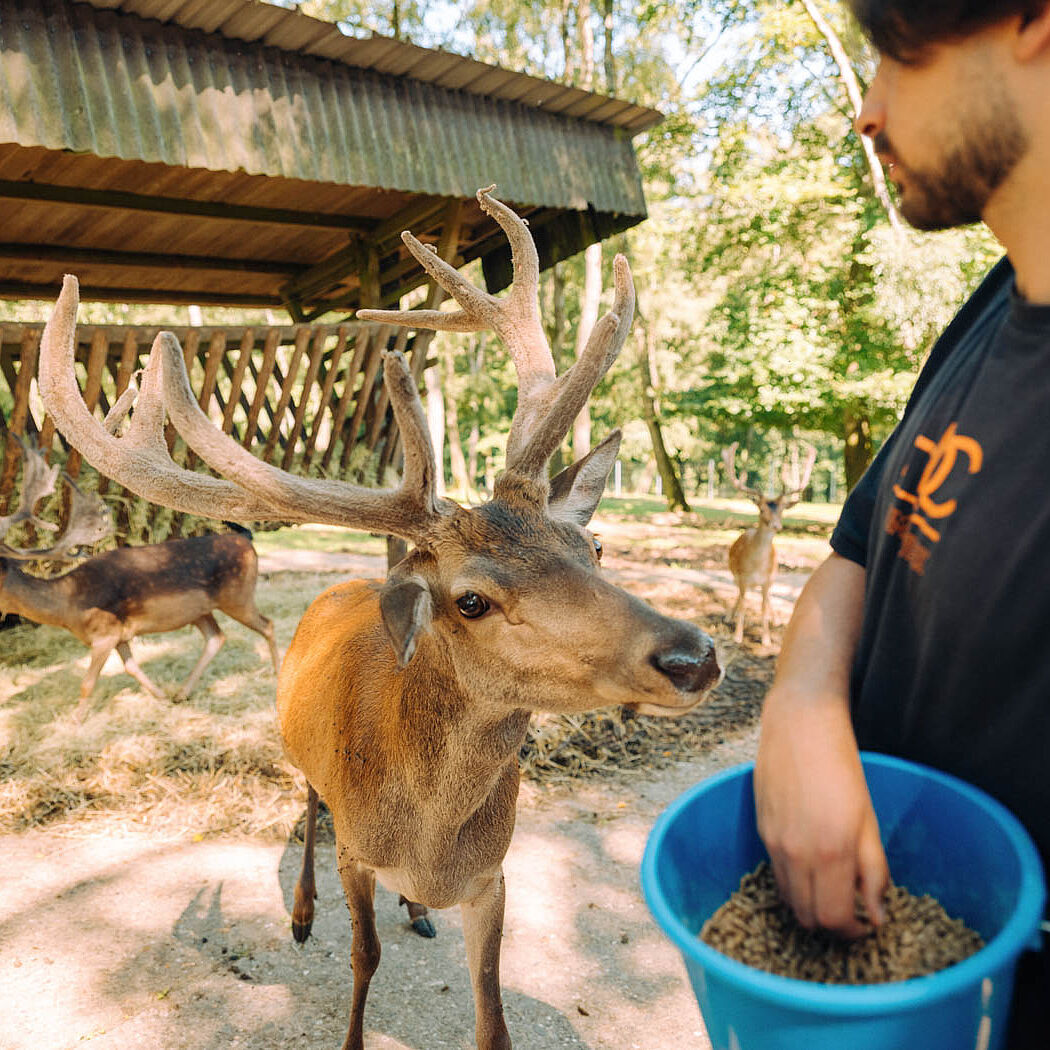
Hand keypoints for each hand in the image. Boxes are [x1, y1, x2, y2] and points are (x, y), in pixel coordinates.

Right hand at [754, 692, 889, 937]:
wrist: (799, 723)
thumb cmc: (841, 764)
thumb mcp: (868, 818)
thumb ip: (873, 870)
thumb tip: (876, 914)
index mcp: (831, 850)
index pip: (832, 918)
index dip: (850, 932)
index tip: (865, 924)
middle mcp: (796, 852)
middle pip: (807, 917)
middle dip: (831, 926)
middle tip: (851, 913)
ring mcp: (774, 842)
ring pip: (788, 899)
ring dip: (810, 906)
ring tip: (831, 891)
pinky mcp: (761, 830)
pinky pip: (776, 874)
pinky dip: (794, 884)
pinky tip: (811, 866)